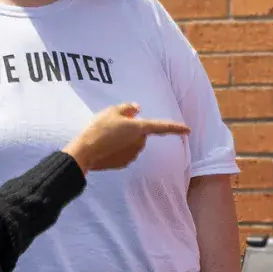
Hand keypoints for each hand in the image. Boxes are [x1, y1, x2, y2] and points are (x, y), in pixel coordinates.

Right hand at [63, 103, 189, 171]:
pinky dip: (117, 148)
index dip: (176, 127)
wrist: (85, 152)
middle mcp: (139, 143)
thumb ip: (127, 108)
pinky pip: (124, 152)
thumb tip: (137, 108)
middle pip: (140, 133)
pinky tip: (105, 146)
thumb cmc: (99, 129)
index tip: (187, 130)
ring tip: (106, 136)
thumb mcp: (111, 111)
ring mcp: (132, 155)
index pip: (162, 127)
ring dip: (124, 139)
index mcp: (139, 128)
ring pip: (132, 143)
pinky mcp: (124, 163)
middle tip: (113, 125)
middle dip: (131, 129)